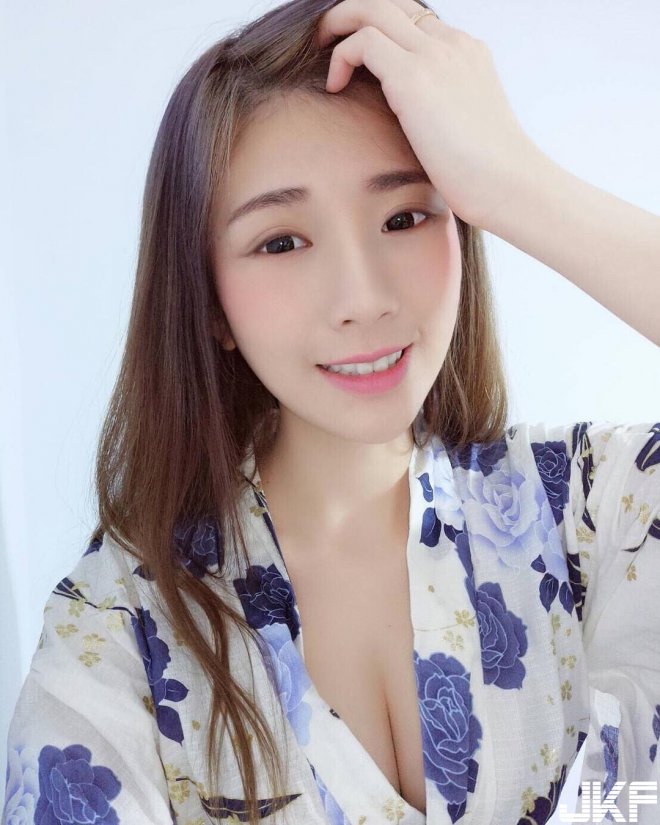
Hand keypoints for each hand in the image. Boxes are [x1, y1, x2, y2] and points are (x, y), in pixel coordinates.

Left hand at [316, 0, 541, 228]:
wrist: (508, 184)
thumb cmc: (486, 174)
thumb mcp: (464, 128)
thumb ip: (440, 110)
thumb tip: (416, 128)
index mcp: (468, 53)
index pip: (416, 20)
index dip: (381, 27)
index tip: (358, 51)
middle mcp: (452, 44)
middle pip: (392, 4)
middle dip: (353, 13)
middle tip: (326, 36)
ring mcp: (434, 56)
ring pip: (373, 10)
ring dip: (339, 24)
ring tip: (320, 49)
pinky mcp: (413, 77)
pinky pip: (363, 42)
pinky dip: (341, 56)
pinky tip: (336, 87)